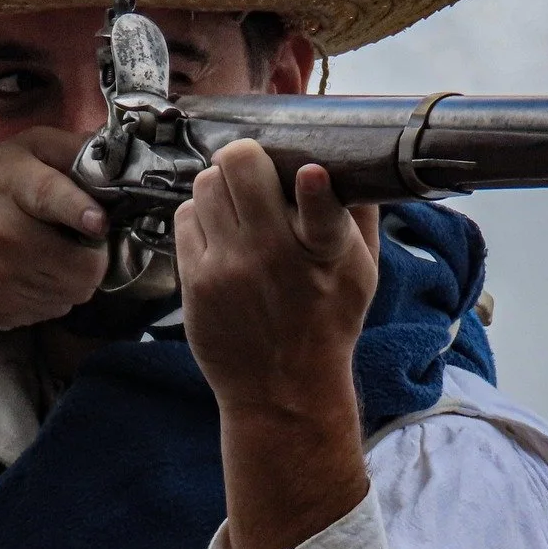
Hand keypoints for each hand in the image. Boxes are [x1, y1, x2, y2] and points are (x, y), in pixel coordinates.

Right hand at [0, 128, 108, 329]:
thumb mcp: (17, 152)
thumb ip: (67, 149)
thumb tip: (115, 155)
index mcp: (12, 187)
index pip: (51, 197)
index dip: (80, 211)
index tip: (98, 222)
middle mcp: (6, 237)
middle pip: (82, 265)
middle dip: (93, 256)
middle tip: (82, 243)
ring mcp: (3, 280)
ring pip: (74, 293)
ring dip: (75, 277)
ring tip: (55, 256)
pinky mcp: (2, 312)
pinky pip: (52, 311)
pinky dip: (53, 295)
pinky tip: (35, 275)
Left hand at [175, 140, 379, 548]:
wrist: (283, 390)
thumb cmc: (327, 323)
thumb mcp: (362, 272)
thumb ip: (358, 215)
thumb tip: (352, 163)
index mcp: (325, 252)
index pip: (321, 210)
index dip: (314, 187)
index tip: (311, 173)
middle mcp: (273, 256)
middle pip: (239, 166)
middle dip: (245, 158)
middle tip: (253, 170)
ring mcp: (229, 268)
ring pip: (204, 184)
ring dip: (220, 186)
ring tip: (236, 205)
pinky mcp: (195, 282)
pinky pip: (185, 218)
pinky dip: (201, 217)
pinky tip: (219, 234)